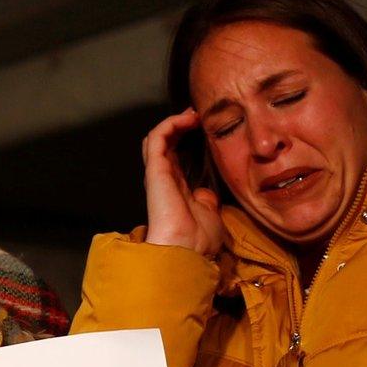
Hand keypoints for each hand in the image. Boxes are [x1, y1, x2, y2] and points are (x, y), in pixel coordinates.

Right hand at [141, 108, 226, 255]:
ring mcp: (158, 174)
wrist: (187, 252)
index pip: (175, 157)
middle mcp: (165, 180)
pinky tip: (187, 119)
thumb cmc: (199, 240)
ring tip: (192, 114)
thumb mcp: (210, 215)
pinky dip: (170, 124)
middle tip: (197, 115)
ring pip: (157, 138)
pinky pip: (157, 138)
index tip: (203, 127)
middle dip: (179, 125)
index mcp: (176, 189)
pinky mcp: (156, 170)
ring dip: (174, 122)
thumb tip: (206, 193)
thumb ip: (206, 201)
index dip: (186, 139)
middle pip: (164, 144)